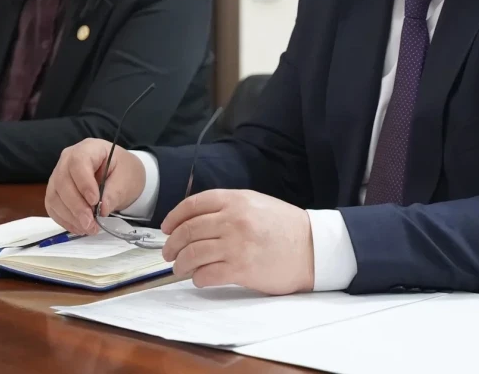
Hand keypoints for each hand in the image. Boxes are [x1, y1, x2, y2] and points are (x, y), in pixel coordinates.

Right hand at [45, 138, 145, 235]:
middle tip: (91, 223)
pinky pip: (52, 207)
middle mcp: (68, 159)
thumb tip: (102, 209)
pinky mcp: (56, 191)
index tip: (95, 201)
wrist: (119, 175)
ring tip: (88, 228)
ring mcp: (58, 174)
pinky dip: (64, 220)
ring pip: (54, 196)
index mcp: (89, 148)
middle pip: (63, 181)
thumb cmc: (123, 171)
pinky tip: (79, 227)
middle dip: (76, 206)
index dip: (84, 183)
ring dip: (70, 216)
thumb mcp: (126, 179)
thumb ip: (114, 192)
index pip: (78, 162)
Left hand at [161, 189, 314, 294]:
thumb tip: (195, 219)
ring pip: (193, 254)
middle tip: (168, 252)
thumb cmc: (285, 226)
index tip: (166, 228)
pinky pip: (207, 274)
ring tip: (180, 268)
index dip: (174, 217)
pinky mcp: (241, 269)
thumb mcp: (256, 203)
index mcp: (236, 200)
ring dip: (181, 263)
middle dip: (172, 244)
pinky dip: (198, 278)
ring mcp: (236, 245)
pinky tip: (199, 278)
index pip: (193, 205)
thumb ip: (227, 206)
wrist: (312, 248)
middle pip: (188, 230)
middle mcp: (233, 220)